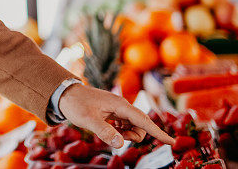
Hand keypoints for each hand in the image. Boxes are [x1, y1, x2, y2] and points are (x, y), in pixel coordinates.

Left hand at [58, 83, 173, 147]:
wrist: (65, 93)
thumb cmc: (76, 104)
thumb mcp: (88, 120)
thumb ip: (104, 132)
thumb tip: (121, 144)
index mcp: (119, 105)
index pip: (143, 120)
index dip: (157, 132)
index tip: (172, 141)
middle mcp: (122, 105)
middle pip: (141, 125)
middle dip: (135, 135)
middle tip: (115, 137)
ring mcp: (118, 108)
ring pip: (134, 126)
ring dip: (127, 134)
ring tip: (111, 133)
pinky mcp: (113, 112)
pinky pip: (125, 124)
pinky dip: (122, 131)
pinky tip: (111, 130)